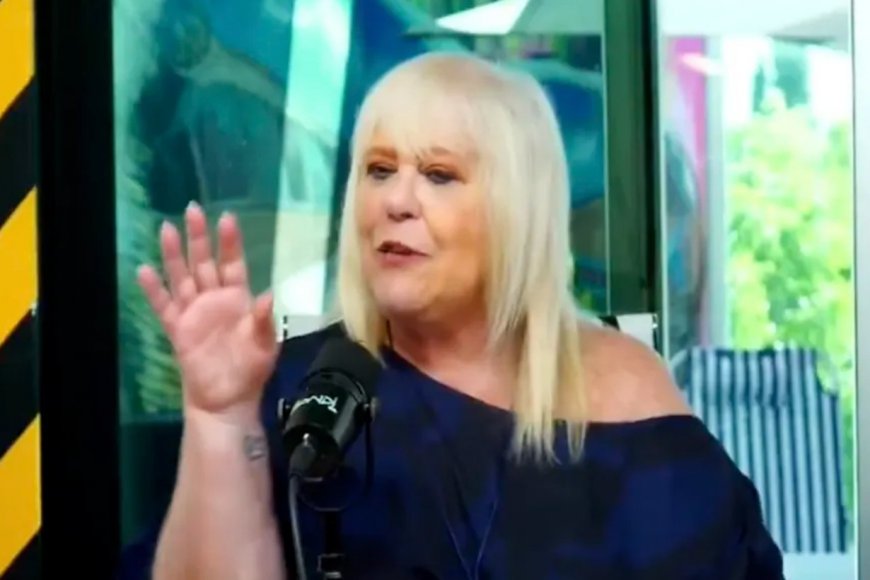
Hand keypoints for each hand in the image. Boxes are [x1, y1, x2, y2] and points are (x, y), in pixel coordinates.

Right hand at [137, 202, 278, 420]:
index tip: (226, 217)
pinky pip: (163, 306)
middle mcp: (214, 300)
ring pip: (181, 277)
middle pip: (204, 263)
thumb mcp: (266, 345)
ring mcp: (194, 313)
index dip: (229, 242)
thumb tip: (270, 295)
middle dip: (198, 237)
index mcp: (238, 299)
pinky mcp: (178, 330)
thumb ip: (265, 320)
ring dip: (174, 254)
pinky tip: (145, 270)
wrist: (228, 400)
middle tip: (192, 209)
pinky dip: (154, 290)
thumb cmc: (251, 369)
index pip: (233, 263)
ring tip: (166, 228)